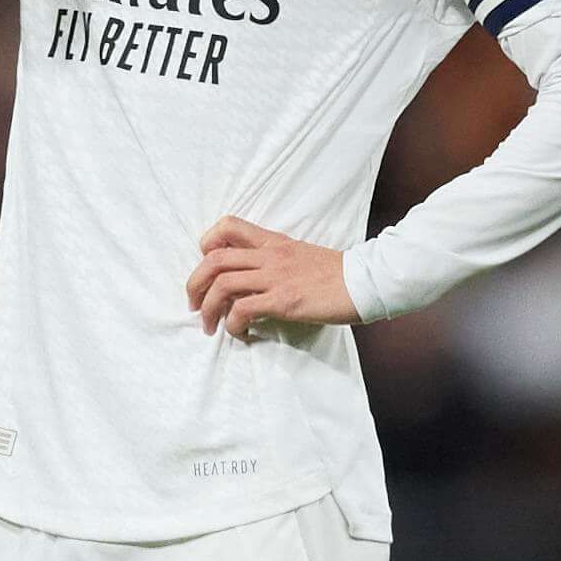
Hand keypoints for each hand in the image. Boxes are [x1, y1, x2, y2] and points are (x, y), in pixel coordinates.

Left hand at [186, 217, 354, 339]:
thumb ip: (276, 262)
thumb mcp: (302, 256)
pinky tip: (242, 334)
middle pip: (213, 259)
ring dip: (208, 309)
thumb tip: (253, 281)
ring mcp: (276, 277)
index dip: (207, 244)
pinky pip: (242, 310)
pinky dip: (233, 325)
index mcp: (273, 241)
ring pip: (222, 284)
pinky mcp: (284, 301)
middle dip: (194, 284)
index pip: (228, 226)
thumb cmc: (338, 274)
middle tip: (193, 304)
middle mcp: (269, 255)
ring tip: (209, 326)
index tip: (207, 267)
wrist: (366, 281)